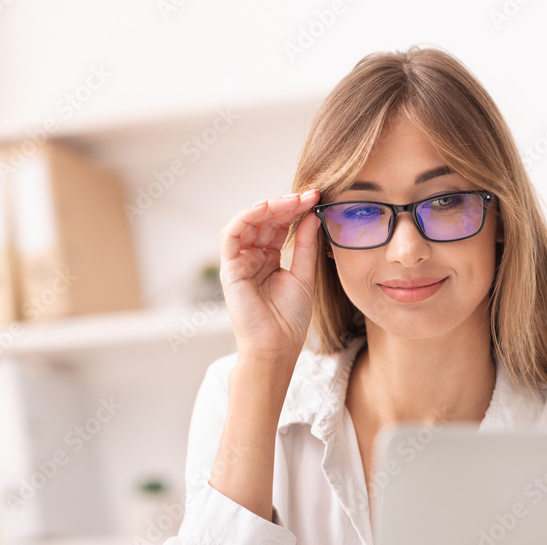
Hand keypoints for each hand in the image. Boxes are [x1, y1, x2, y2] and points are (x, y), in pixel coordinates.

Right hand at [218, 190, 321, 361]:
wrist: (277, 347)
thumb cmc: (290, 319)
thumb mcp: (304, 275)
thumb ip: (306, 245)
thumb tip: (312, 215)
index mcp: (269, 259)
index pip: (280, 225)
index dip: (296, 210)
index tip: (317, 198)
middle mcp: (253, 257)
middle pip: (265, 221)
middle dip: (286, 204)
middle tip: (308, 194)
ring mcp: (240, 262)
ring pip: (248, 223)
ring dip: (269, 207)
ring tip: (291, 199)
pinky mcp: (229, 269)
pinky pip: (231, 236)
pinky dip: (245, 218)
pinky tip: (265, 208)